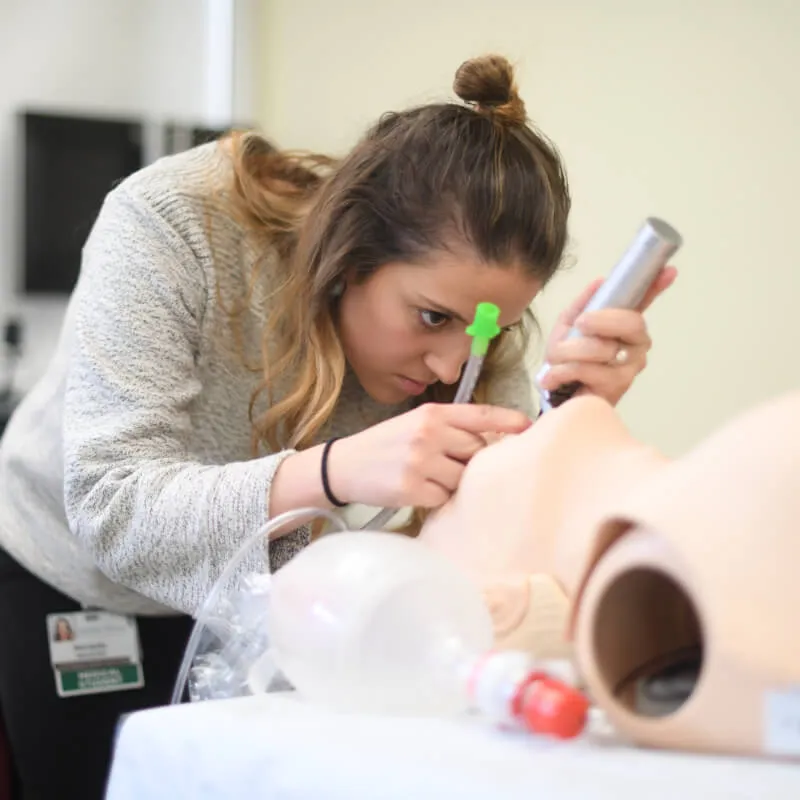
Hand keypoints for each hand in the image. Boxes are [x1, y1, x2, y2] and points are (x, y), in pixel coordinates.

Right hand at [328, 403, 531, 508]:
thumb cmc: (385, 445)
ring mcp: (421, 462)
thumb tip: (493, 440)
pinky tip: (420, 491)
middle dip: (472, 462)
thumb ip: (450, 427)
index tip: (529, 427)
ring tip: (432, 478)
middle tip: (452, 465)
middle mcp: (429, 434)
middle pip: (478, 451)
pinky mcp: (412, 489)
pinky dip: (438, 499)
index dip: (508, 420)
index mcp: (431, 414)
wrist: (344, 465)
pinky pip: (444, 498)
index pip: (480, 415)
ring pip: (464, 478)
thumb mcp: (415, 424)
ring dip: (455, 483)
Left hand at [539, 266, 676, 406]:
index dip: (657, 285)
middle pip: (631, 323)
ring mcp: (629, 369)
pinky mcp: (615, 389)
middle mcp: (636, 347)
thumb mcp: (568, 327)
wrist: (556, 396)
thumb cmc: (567, 360)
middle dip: (599, 320)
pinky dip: (561, 371)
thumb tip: (599, 281)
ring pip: (601, 348)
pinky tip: (552, 378)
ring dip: (567, 352)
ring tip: (555, 360)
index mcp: (626, 327)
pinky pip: (586, 369)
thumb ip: (584, 304)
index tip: (668, 270)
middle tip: (580, 323)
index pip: (644, 302)